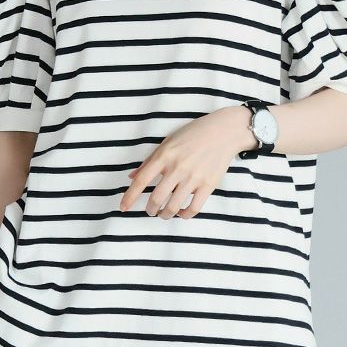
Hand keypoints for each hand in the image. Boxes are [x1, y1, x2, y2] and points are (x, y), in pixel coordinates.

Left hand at [119, 105, 256, 219]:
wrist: (223, 131)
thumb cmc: (193, 134)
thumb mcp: (168, 142)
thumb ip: (150, 161)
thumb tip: (132, 176)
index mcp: (164, 155)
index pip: (141, 180)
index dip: (129, 197)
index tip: (123, 208)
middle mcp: (177, 168)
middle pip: (156, 198)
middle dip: (150, 210)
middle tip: (151, 211)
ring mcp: (193, 177)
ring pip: (173, 207)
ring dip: (165, 215)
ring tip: (164, 214)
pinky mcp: (208, 184)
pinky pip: (194, 208)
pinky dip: (185, 215)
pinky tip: (182, 213)